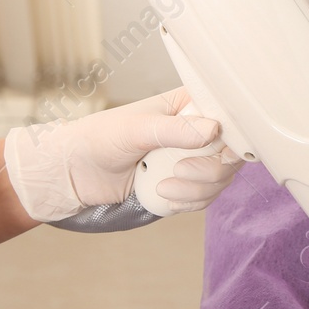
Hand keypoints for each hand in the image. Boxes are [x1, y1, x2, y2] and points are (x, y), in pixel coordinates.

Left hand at [3, 87, 240, 221]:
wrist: (76, 173)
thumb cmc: (98, 139)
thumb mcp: (135, 130)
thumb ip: (174, 130)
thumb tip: (213, 130)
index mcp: (188, 106)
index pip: (229, 117)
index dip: (232, 136)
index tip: (220, 151)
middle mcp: (196, 131)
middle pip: (231, 153)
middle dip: (210, 170)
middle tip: (180, 172)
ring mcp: (192, 159)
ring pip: (221, 179)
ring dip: (197, 190)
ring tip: (163, 188)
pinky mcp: (184, 184)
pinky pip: (205, 197)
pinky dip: (190, 202)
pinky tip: (165, 197)